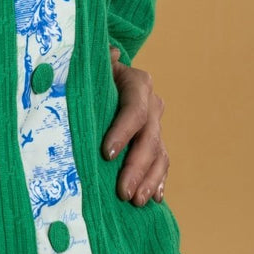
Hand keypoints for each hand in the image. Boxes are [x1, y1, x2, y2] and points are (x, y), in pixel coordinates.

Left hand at [101, 45, 168, 205]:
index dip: (123, 132)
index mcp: (137, 82)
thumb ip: (94, 62)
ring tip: (135, 201)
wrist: (106, 76)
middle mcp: (152, 103)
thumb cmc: (92, 72)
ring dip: (149, 180)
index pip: (134, 109)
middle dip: (136, 167)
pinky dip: (158, 182)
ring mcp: (156, 125)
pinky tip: (153, 199)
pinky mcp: (156, 142)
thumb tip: (109, 53)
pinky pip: (162, 164)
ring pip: (159, 154)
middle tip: (123, 192)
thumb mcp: (91, 65)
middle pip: (149, 138)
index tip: (106, 154)